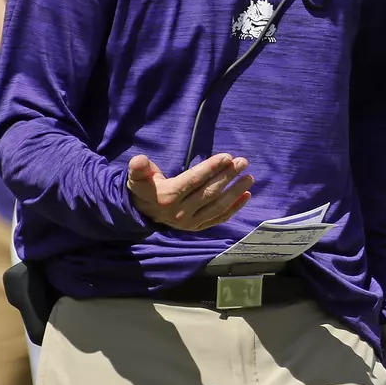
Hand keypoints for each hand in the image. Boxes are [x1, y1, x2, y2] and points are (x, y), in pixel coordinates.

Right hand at [126, 153, 252, 230]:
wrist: (142, 212)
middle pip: (208, 192)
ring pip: (217, 206)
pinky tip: (246, 195)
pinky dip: (234, 208)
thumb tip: (139, 160)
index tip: (227, 157)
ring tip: (249, 177)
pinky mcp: (197, 228)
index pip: (193, 181)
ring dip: (235, 191)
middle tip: (243, 162)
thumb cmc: (143, 189)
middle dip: (228, 176)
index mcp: (167, 197)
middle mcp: (180, 212)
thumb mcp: (137, 178)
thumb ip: (138, 169)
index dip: (210, 168)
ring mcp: (190, 222)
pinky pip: (219, 218)